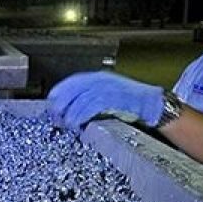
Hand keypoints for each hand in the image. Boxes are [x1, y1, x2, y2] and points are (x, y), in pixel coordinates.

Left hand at [47, 71, 163, 131]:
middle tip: (56, 117)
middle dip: (61, 104)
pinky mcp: (115, 97)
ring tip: (67, 124)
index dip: (59, 93)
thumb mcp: (105, 97)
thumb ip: (87, 101)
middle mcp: (101, 80)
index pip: (71, 82)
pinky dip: (84, 115)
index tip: (51, 104)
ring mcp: (108, 87)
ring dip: (72, 113)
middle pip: (73, 89)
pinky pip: (94, 105)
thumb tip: (67, 112)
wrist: (152, 103)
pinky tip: (79, 124)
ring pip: (81, 98)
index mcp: (97, 78)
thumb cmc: (128, 103)